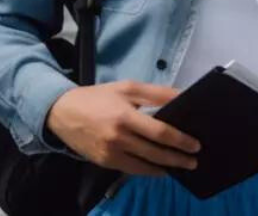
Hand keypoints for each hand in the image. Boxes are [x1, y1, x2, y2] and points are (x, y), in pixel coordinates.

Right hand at [45, 80, 200, 175]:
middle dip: (177, 159)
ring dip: (164, 168)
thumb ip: (157, 93)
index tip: (195, 145)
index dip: (180, 140)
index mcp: (125, 117)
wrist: (62, 112)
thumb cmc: (99, 97)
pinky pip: (129, 169)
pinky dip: (146, 170)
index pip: (159, 132)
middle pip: (154, 152)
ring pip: (143, 166)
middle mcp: (118, 138)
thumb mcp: (129, 87)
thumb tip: (183, 96)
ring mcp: (109, 153)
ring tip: (180, 168)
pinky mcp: (103, 162)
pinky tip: (158, 169)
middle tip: (194, 162)